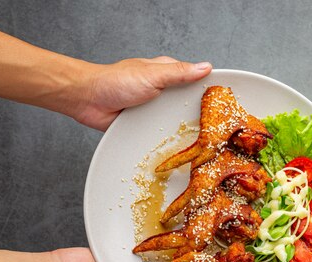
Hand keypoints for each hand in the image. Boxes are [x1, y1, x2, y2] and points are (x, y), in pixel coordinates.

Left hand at [73, 57, 211, 130]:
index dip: (208, 89)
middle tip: (214, 126)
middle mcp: (162, 91)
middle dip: (197, 112)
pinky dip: (166, 137)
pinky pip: (160, 132)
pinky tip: (175, 144)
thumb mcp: (153, 75)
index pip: (194, 79)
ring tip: (199, 140)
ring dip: (181, 127)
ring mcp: (153, 108)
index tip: (223, 100)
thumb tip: (205, 67)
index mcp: (166, 73)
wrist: (88, 101)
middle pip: (187, 102)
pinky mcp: (145, 124)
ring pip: (174, 119)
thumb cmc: (115, 82)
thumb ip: (179, 73)